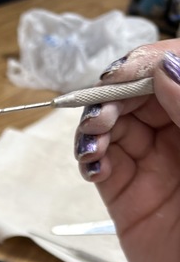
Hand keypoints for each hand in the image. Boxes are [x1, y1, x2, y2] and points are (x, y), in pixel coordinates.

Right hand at [74, 42, 179, 261]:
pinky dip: (90, 156)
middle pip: (141, 93)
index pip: (177, 70)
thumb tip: (162, 68)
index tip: (131, 69)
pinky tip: (93, 161)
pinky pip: (103, 166)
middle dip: (118, 90)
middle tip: (105, 103)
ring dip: (97, 122)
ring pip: (117, 125)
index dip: (151, 61)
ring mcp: (157, 167)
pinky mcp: (129, 200)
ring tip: (95, 135)